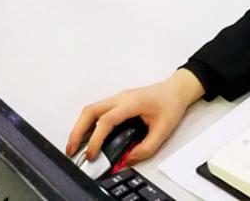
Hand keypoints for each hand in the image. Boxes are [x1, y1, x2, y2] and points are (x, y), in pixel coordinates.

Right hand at [66, 68, 203, 164]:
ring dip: (80, 126)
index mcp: (132, 103)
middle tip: (72, 149)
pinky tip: (87, 136)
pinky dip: (88, 123)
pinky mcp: (118, 102)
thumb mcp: (164, 130)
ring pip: (91, 109)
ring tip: (76, 146)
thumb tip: (128, 160)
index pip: (106, 120)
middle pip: (90, 111)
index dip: (96, 139)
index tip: (92, 155)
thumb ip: (146, 148)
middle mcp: (121, 98)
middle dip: (77, 131)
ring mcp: (118, 98)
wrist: (177, 89)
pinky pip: (97, 110)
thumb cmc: (171, 103)